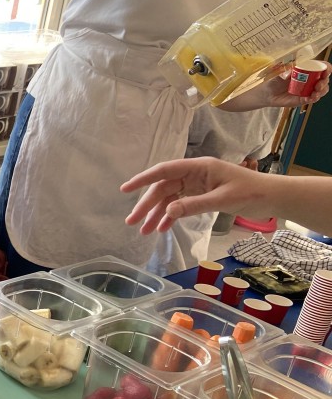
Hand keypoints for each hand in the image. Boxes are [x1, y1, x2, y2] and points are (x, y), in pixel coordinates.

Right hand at [120, 157, 263, 233]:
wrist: (272, 197)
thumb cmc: (251, 192)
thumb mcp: (222, 200)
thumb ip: (194, 205)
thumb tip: (167, 211)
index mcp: (198, 167)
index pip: (164, 171)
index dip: (143, 179)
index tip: (125, 189)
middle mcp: (193, 174)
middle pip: (163, 188)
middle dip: (146, 205)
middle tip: (132, 221)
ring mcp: (196, 185)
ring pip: (169, 199)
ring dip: (156, 214)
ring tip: (144, 231)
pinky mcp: (201, 195)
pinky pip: (179, 205)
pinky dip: (170, 217)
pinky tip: (162, 228)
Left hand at [257, 67, 329, 108]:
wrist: (266, 93)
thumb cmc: (273, 80)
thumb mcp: (278, 73)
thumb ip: (284, 71)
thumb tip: (289, 73)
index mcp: (307, 70)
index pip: (322, 67)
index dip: (327, 68)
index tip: (326, 71)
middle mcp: (309, 80)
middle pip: (324, 79)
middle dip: (324, 82)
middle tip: (319, 84)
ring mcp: (307, 90)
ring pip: (321, 90)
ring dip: (321, 91)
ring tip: (315, 92)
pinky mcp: (302, 99)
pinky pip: (311, 99)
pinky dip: (313, 99)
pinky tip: (310, 98)